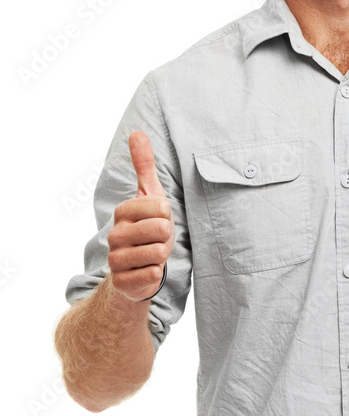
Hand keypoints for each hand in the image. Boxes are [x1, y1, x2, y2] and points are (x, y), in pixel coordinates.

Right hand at [107, 131, 175, 300]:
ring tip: (153, 254)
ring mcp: (116, 259)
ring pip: (158, 253)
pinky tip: (147, 271)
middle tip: (157, 240)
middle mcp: (114, 235)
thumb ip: (144, 165)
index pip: (160, 207)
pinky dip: (156, 273)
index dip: (167, 216)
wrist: (137, 269)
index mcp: (123, 212)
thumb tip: (137, 132)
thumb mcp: (149, 196)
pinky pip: (152, 274)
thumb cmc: (148, 229)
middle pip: (161, 230)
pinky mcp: (122, 282)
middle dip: (167, 237)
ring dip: (162, 255)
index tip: (159, 220)